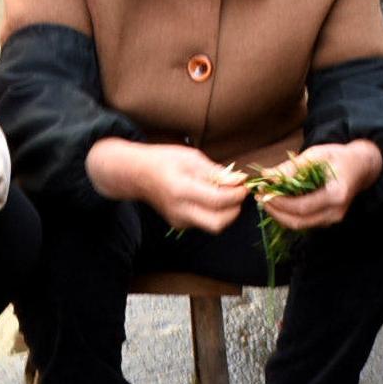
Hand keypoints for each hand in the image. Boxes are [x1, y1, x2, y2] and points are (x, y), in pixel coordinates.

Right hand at [91, 141, 248, 233]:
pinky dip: (214, 211)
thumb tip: (239, 180)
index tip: (244, 184)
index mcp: (181, 190)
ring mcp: (178, 220)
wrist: (138, 175)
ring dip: (225, 211)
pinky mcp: (179, 224)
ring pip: (213, 225)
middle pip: (217, 224)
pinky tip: (210, 197)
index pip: (218, 200)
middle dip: (234, 210)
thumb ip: (216, 172)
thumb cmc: (164, 160)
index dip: (237, 194)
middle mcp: (180, 210)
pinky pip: (204, 222)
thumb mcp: (191, 158)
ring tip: (224, 192)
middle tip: (238, 194)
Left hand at [260, 142, 381, 232]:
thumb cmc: (339, 157)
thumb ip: (292, 166)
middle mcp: (336, 211)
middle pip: (299, 221)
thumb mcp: (316, 154)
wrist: (362, 166)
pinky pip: (304, 221)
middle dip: (276, 212)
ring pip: (300, 225)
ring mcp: (333, 218)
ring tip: (266, 199)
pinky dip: (288, 214)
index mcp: (336, 194)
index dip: (279, 203)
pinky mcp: (328, 220)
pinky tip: (278, 202)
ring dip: (280, 214)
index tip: (263, 193)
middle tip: (260, 198)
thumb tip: (266, 175)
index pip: (302, 207)